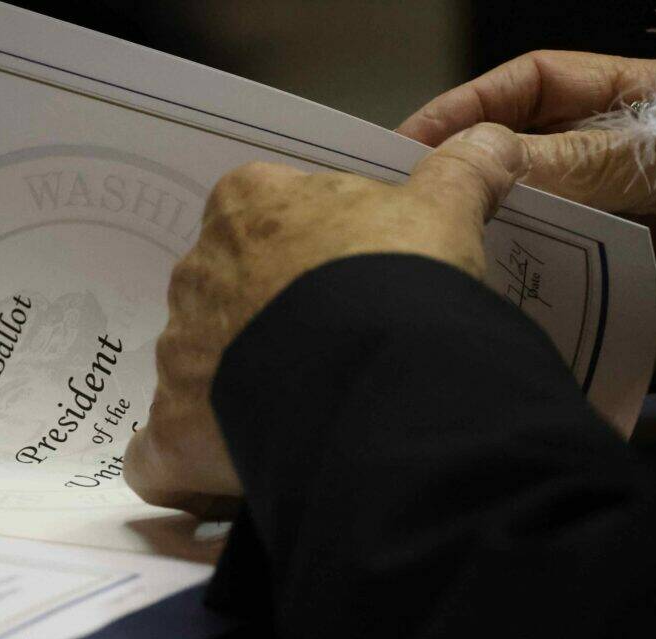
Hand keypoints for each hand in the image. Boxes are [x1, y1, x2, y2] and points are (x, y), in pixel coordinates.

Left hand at [124, 124, 528, 513]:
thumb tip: (494, 142)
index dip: (300, 256)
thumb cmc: (399, 280)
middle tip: (327, 356)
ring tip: (301, 419)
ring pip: (195, 374)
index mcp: (247, 206)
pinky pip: (160, 456)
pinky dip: (185, 469)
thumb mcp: (443, 214)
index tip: (341, 285)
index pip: (260, 220)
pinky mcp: (174, 432)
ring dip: (234, 395)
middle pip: (224, 298)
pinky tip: (225, 480)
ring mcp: (177, 354)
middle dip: (265, 326)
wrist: (374, 371)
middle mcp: (196, 273)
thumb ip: (459, 175)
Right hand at [399, 50, 655, 395]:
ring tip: (442, 280)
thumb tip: (487, 158)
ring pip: (538, 251)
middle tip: (406, 217)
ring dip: (496, 264)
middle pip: (523, 175)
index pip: (535, 90)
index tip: (409, 142)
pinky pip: (575, 320)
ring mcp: (634, 247)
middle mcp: (627, 177)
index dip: (469, 107)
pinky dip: (539, 328)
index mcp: (640, 111)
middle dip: (467, 192)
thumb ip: (587, 158)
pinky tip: (501, 332)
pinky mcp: (644, 316)